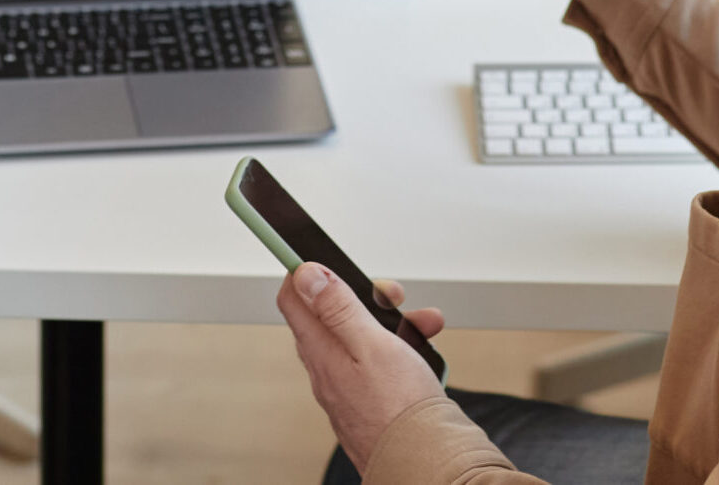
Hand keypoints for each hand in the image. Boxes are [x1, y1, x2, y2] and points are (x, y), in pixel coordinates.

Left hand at [277, 263, 449, 471]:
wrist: (425, 463)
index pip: (293, 297)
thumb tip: (305, 274)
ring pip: (361, 336)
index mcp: (321, 350)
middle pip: (332, 314)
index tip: (323, 254)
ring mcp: (347, 386)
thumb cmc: (401, 411)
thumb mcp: (371, 344)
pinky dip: (399, 349)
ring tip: (421, 325)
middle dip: (363, 296)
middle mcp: (328, 369)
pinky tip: (421, 353)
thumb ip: (338, 308)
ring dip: (391, 322)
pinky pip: (377, 362)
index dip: (305, 270)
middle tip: (390, 295)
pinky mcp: (368, 400)